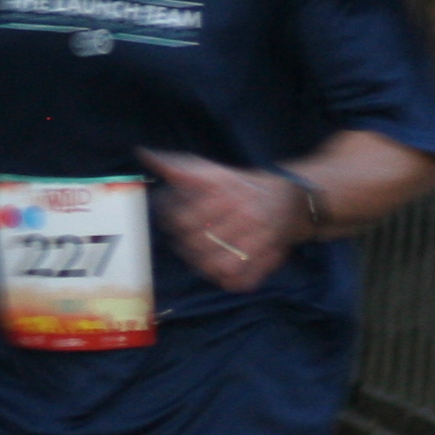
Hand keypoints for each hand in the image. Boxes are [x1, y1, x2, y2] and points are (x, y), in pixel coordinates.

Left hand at [147, 150, 306, 292]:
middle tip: (185, 243)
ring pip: (220, 265)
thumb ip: (177, 167)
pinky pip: (242, 280)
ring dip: (205, 266)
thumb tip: (144, 154)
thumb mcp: (211, 171)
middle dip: (187, 246)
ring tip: (201, 258)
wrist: (290, 198)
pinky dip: (228, 281)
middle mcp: (244, 214)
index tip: (173, 222)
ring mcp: (258, 239)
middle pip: (200, 244)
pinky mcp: (268, 259)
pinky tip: (221, 271)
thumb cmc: (240, 185)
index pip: (185, 218)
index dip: (173, 223)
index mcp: (227, 191)